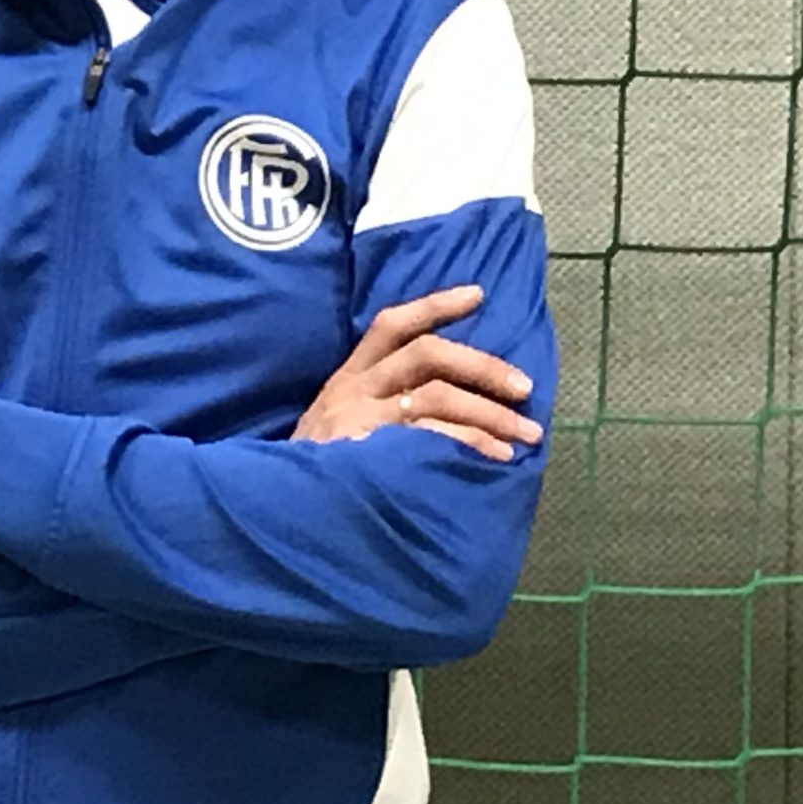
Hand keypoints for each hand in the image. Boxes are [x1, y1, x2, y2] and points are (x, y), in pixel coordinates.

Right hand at [293, 284, 542, 461]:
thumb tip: (451, 400)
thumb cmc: (316, 469)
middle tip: (525, 387)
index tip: (478, 294)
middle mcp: (355, 390)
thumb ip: (378, 403)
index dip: (434, 306)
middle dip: (482, 367)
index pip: (391, 326)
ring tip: (526, 435)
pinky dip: (469, 445)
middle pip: (426, 355)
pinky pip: (431, 439)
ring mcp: (362, 420)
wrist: (277, 509)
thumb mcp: (335, 424)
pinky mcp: (371, 453)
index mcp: (348, 378)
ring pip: (437, 397)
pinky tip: (494, 459)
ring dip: (489, 414)